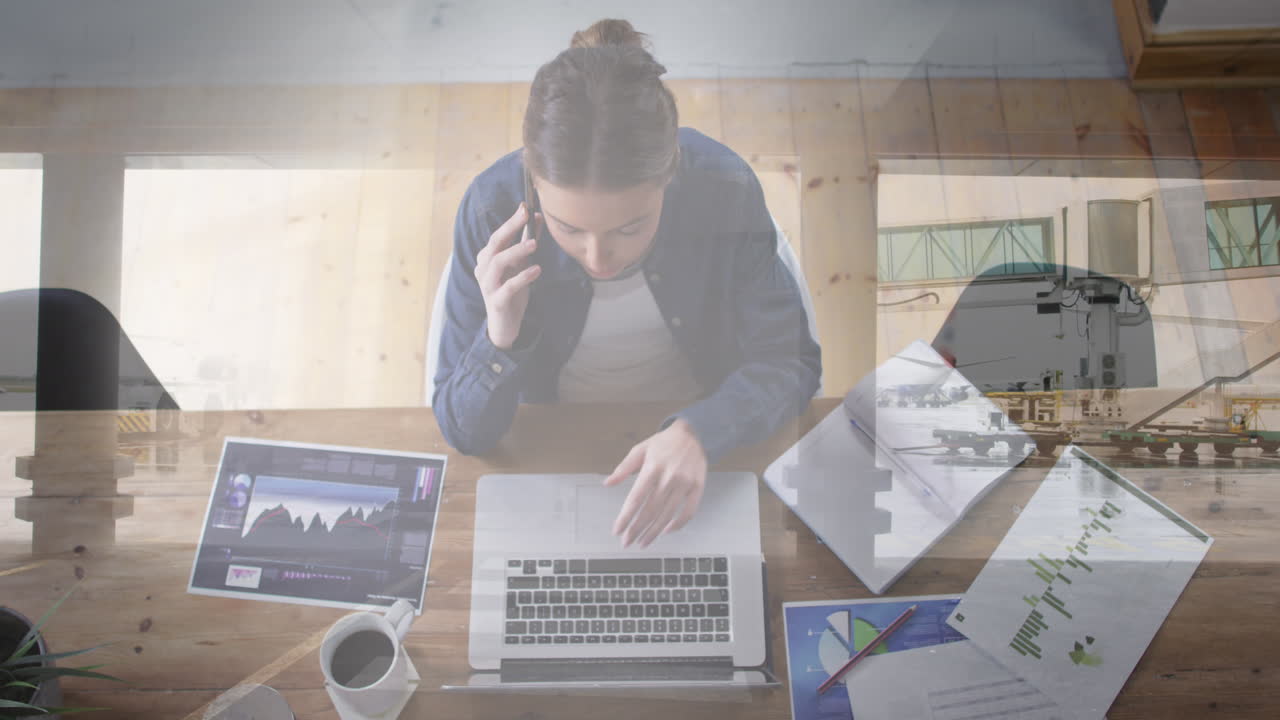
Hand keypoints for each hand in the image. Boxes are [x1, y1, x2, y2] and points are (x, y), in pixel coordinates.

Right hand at [475, 203, 541, 349]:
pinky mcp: (497, 302)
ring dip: (516, 251)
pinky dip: (522, 277)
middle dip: (510, 227)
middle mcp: (483, 269)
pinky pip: (507, 287)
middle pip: (495, 244)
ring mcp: (488, 286)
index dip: (512, 221)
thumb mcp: (520, 265)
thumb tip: (537, 218)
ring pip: (498, 263)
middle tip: (527, 215)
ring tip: (535, 244)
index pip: (499, 235)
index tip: (526, 207)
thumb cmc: (511, 292)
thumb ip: (526, 243)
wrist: (505, 325)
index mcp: (487, 259)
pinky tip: (537, 269)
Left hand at [604, 419, 707, 547]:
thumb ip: (623, 468)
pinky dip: (678, 524)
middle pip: (650, 510)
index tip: (617, 530)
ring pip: (667, 515)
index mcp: (652, 467)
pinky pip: (689, 511)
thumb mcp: (640, 449)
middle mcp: (669, 477)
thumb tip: (607, 483)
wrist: (694, 433)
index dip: (626, 516)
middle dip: (637, 529)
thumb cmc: (664, 442)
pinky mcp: (697, 488)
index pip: (636, 498)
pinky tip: (666, 531)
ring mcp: (685, 484)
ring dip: (653, 532)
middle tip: (627, 542)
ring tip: (643, 542)